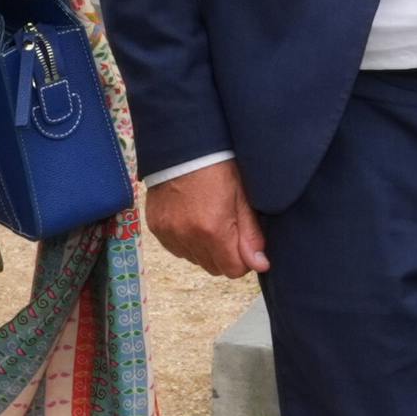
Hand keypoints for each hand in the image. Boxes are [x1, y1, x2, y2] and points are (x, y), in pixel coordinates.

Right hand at [145, 160, 268, 276]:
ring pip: (194, 259)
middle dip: (224, 254)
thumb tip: (260, 264)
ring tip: (207, 219)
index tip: (244, 240)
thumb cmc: (218, 166)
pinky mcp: (156, 227)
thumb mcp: (242, 196)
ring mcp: (169, 233)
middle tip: (227, 226)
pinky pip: (176, 248)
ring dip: (204, 248)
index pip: (233, 270)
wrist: (182, 145)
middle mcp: (187, 236)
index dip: (243, 258)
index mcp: (213, 230)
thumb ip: (251, 234)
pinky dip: (186, 240)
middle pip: (213, 268)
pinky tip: (191, 218)